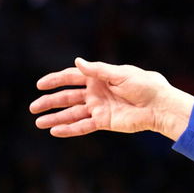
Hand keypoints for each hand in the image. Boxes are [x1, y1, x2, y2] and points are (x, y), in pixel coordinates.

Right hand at [29, 58, 193, 139]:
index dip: (55, 81)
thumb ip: (98, 70)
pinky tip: (55, 131)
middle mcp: (96, 92)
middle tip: (33, 107)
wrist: (160, 105)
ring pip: (72, 113)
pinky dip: (70, 129)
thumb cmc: (145, 85)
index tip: (40, 85)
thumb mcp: (121, 74)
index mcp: (98, 77)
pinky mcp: (104, 122)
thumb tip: (77, 61)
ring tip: (38, 122)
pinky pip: (83, 126)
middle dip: (50, 102)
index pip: (71, 77)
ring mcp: (99, 108)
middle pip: (67, 97)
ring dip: (55, 118)